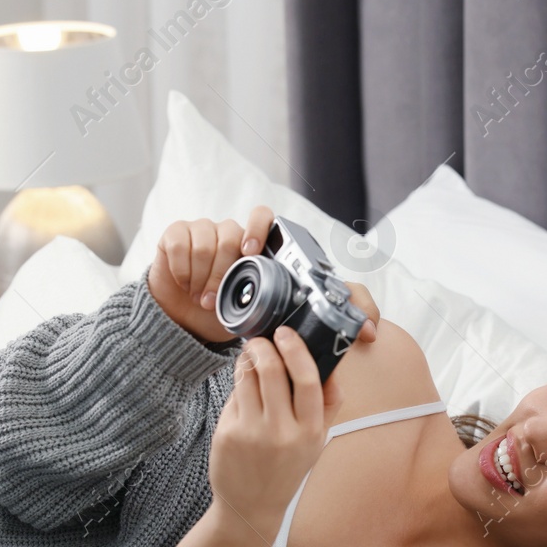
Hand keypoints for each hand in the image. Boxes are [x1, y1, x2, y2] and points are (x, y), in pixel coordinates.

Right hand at [147, 205, 383, 345]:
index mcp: (261, 248)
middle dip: (224, 263)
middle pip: (231, 229)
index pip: (264, 215)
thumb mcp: (285, 323)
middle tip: (219, 293)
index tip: (251, 252)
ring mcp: (203, 232)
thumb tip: (371, 332)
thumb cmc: (242, 319)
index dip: (258, 226)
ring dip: (204, 276)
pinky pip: (177, 242)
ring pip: (205, 239)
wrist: (188, 325)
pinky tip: (187, 287)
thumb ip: (333, 320)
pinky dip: (181, 268)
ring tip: (205, 301)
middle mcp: (233, 234)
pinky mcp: (174, 237)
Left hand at [207, 326, 337, 536]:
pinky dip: (239, 384)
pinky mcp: (227, 434)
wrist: (252, 506)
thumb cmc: (287, 468)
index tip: (286, 333)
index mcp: (310, 432)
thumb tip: (331, 364)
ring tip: (251, 356)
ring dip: (248, 359)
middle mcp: (281, 432)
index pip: (308, 381)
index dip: (296, 350)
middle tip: (262, 340)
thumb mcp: (317, 441)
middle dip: (264, 346)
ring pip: (247, 378)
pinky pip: (234, 396)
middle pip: (272, 372)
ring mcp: (251, 433)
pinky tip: (244, 387)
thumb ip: (327, 404)